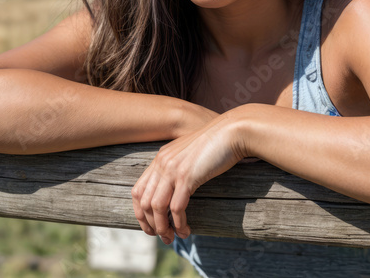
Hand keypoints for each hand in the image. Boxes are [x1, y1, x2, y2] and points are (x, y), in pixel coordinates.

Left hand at [131, 111, 245, 243]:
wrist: (232, 131)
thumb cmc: (217, 143)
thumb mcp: (191, 154)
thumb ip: (180, 167)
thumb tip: (177, 190)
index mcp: (160, 158)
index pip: (137, 191)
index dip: (140, 213)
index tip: (151, 226)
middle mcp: (162, 163)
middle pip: (144, 202)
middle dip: (151, 225)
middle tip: (163, 237)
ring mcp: (173, 169)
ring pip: (157, 208)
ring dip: (163, 227)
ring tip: (173, 237)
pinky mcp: (187, 177)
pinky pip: (176, 207)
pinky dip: (179, 223)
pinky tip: (186, 230)